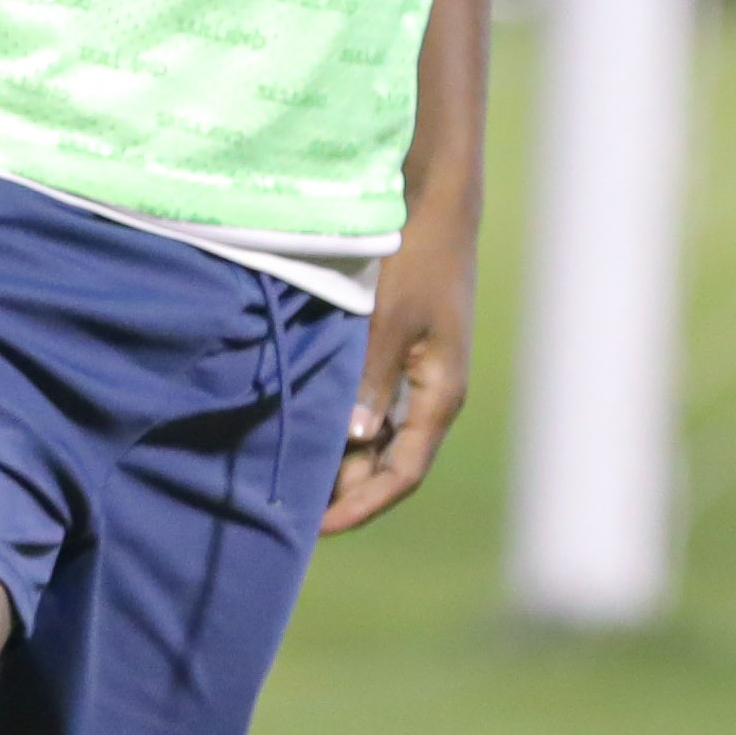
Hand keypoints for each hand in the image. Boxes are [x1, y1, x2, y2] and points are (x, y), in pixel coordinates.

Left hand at [320, 213, 472, 534]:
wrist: (438, 206)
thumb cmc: (417, 258)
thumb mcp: (391, 319)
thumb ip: (373, 379)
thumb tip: (355, 441)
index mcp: (441, 394)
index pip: (403, 474)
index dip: (361, 506)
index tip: (317, 528)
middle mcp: (435, 394)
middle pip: (392, 464)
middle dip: (349, 492)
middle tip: (294, 512)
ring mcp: (423, 376)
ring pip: (384, 439)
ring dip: (346, 463)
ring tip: (297, 479)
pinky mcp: (408, 355)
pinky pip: (379, 410)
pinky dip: (348, 429)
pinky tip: (313, 429)